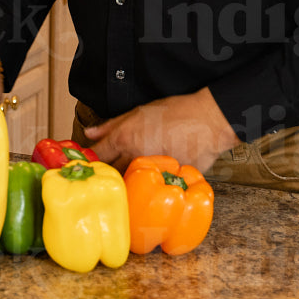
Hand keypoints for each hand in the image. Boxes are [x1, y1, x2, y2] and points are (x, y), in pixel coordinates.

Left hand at [82, 87, 238, 173]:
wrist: (209, 121)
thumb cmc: (176, 112)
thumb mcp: (138, 111)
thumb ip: (111, 124)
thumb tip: (90, 133)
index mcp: (125, 138)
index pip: (98, 156)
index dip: (91, 160)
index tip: (90, 162)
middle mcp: (136, 157)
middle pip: (113, 173)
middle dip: (110, 172)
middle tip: (113, 168)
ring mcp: (153, 172)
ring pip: (132, 183)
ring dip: (130, 180)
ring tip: (135, 173)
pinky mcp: (170, 182)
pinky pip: (156, 187)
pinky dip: (153, 184)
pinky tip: (157, 178)